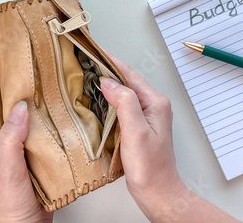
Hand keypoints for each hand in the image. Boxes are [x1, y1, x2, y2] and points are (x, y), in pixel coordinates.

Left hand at [0, 102, 53, 222]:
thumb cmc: (10, 208)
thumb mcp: (8, 170)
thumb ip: (10, 140)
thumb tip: (19, 110)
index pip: (3, 111)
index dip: (17, 98)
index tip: (33, 86)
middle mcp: (5, 148)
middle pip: (21, 118)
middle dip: (36, 108)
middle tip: (52, 95)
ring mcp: (22, 155)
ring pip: (36, 129)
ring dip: (48, 123)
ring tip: (61, 110)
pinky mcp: (37, 163)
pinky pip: (47, 143)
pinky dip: (56, 137)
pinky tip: (65, 132)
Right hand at [101, 51, 238, 222]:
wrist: (157, 191)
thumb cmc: (151, 167)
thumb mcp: (137, 131)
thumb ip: (125, 102)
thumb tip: (109, 82)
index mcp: (155, 102)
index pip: (129, 74)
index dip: (110, 60)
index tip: (93, 50)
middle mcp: (152, 106)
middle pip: (126, 81)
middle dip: (106, 70)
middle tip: (85, 61)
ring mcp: (145, 117)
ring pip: (122, 94)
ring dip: (106, 85)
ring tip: (86, 77)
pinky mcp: (137, 127)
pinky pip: (120, 107)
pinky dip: (107, 101)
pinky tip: (95, 102)